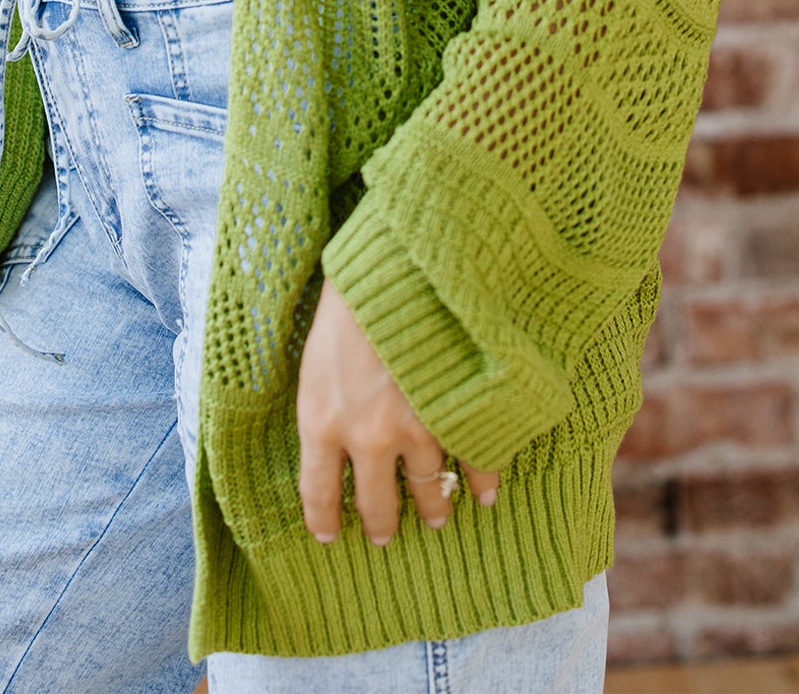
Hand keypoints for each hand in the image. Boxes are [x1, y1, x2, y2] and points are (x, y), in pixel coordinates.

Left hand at [296, 279, 497, 545]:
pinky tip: (486, 492)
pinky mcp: (455, 410)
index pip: (317, 492)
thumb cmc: (348, 298)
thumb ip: (323, 403)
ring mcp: (414, 427)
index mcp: (320, 421)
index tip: (328, 535)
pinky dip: (483, 480)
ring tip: (438, 515)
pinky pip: (474, 461)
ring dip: (433, 505)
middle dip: (382, 524)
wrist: (395, 263)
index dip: (324, 519)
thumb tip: (330, 432)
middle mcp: (365, 437)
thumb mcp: (313, 355)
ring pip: (427, 487)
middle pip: (377, 503)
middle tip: (386, 535)